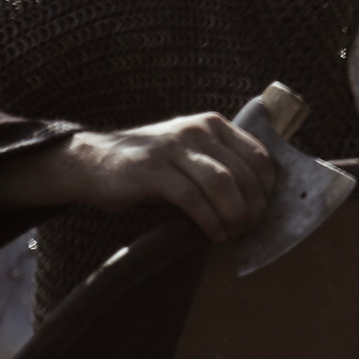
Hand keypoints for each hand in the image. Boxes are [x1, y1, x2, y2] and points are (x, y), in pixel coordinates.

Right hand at [0, 114, 274, 241]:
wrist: (92, 162)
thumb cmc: (151, 167)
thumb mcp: (191, 156)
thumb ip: (222, 166)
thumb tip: (259, 203)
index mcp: (212, 125)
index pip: (258, 156)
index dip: (267, 189)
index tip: (263, 212)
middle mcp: (195, 129)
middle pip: (243, 173)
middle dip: (253, 207)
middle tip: (249, 229)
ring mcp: (172, 147)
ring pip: (222, 184)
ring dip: (234, 215)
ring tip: (233, 233)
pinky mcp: (150, 169)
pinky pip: (192, 198)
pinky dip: (209, 220)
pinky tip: (213, 233)